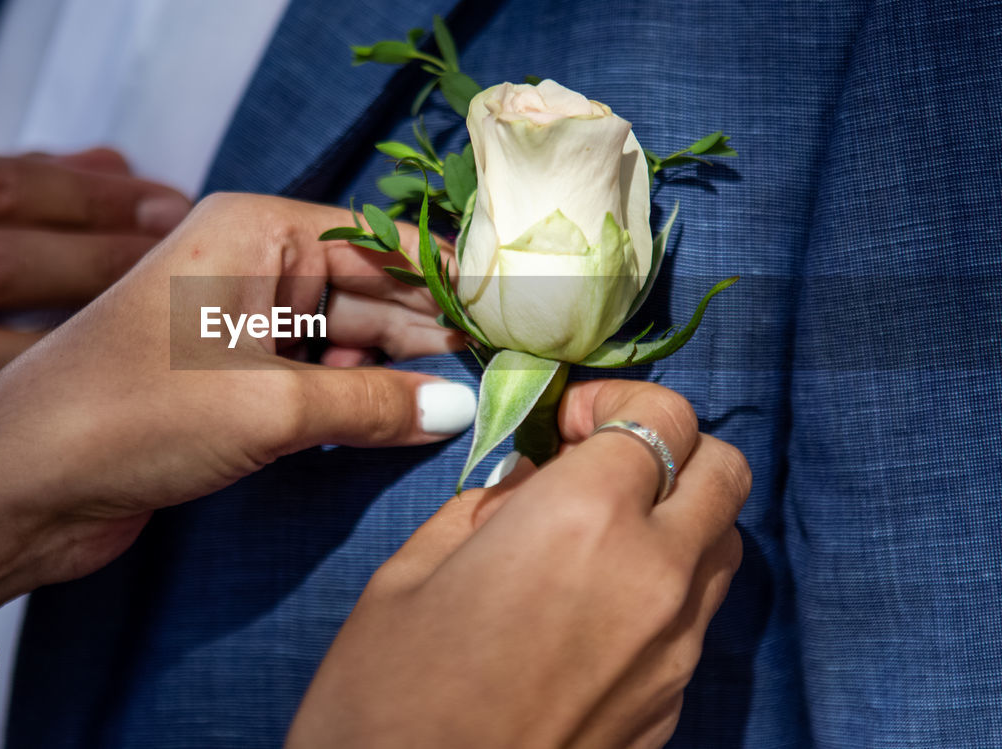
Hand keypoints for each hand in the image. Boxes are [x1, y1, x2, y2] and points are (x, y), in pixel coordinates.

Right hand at [0, 141, 190, 466]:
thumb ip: (7, 182)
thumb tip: (122, 170)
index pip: (0, 186)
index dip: (99, 200)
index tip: (173, 208)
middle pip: (3, 268)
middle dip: (111, 268)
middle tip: (189, 273)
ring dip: (93, 351)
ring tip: (166, 339)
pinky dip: (39, 419)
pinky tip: (103, 406)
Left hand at [0, 193, 469, 618]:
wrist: (17, 487)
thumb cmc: (135, 415)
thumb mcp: (269, 408)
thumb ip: (374, 405)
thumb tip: (461, 406)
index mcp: (251, 229)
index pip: (377, 239)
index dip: (449, 273)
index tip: (517, 308)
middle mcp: (243, 263)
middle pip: (364, 287)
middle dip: (429, 329)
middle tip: (505, 366)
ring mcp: (232, 324)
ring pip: (340, 337)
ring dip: (393, 370)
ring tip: (466, 398)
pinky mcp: (222, 380)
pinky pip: (309, 378)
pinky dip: (350, 401)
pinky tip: (398, 422)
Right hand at [288, 379, 749, 748]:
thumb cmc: (383, 701)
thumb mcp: (409, 575)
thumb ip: (485, 504)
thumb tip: (527, 479)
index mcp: (583, 521)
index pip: (663, 414)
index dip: (616, 401)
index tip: (567, 424)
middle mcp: (653, 576)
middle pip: (724, 468)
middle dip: (669, 445)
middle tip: (596, 464)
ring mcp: (675, 650)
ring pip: (723, 543)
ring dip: (678, 514)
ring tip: (598, 533)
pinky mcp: (672, 706)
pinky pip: (696, 616)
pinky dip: (664, 586)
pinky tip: (591, 608)